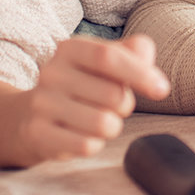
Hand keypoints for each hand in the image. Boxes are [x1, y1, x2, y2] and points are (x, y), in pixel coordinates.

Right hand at [22, 33, 170, 161]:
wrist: (32, 114)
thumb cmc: (83, 84)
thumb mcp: (106, 61)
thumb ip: (134, 53)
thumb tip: (149, 64)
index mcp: (70, 49)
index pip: (109, 57)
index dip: (140, 74)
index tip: (162, 89)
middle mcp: (51, 73)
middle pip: (112, 95)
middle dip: (125, 104)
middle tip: (113, 105)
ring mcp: (42, 104)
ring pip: (102, 123)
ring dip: (112, 126)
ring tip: (99, 119)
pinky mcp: (38, 134)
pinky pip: (86, 145)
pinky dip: (95, 144)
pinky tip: (83, 135)